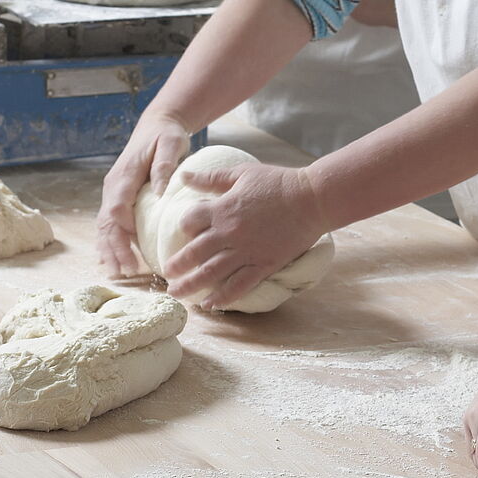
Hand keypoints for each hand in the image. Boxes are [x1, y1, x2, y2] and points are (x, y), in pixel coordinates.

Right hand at [96, 112, 191, 276]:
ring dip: (109, 250)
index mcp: (125, 175)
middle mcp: (114, 186)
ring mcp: (113, 193)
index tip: (133, 246)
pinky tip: (114, 261)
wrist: (157, 125)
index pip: (118, 206)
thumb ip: (165, 165)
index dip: (123, 228)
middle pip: (107, 222)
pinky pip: (110, 224)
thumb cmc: (166, 135)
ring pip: (105, 227)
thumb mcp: (171, 143)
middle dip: (114, 247)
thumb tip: (160, 192)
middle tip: (126, 271)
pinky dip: (110, 243)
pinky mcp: (118, 198)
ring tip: (118, 273)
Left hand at [163, 163, 329, 308]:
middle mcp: (229, 233)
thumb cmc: (278, 182)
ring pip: (210, 274)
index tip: (187, 231)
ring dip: (190, 286)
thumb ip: (211, 178)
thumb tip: (184, 176)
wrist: (312, 199)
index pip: (189, 222)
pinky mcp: (264, 264)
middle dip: (176, 266)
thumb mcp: (241, 173)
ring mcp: (246, 251)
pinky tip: (210, 305)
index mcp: (222, 209)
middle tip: (166, 275)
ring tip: (176, 294)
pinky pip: (239, 285)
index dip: (184, 226)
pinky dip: (223, 297)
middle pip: (193, 253)